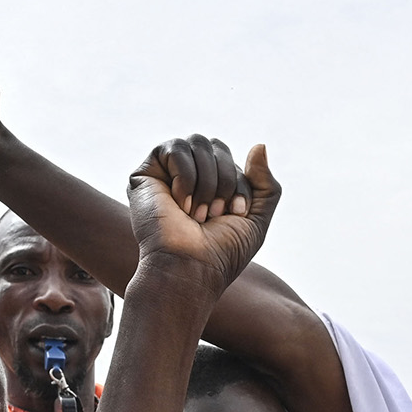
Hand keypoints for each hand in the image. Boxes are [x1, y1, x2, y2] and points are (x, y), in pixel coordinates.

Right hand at [129, 136, 279, 288]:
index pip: (232, 159)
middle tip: (215, 214)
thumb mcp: (256, 219)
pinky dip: (186, 177)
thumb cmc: (221, 253)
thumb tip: (259, 145)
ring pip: (197, 142)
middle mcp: (188, 177)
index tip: (236, 214)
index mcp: (210, 186)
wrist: (190, 269)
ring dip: (207, 181)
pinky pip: (175, 148)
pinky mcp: (145, 174)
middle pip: (215, 145)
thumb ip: (266, 184)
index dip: (240, 184)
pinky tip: (180, 205)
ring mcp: (165, 174)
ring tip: (197, 214)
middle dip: (224, 179)